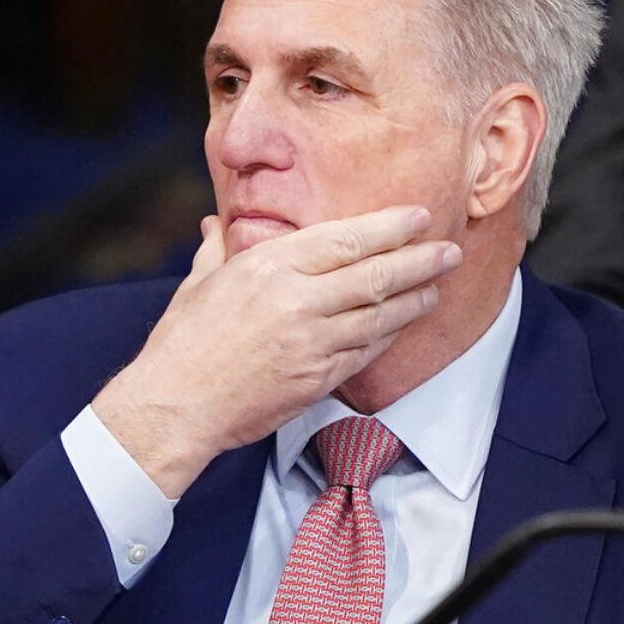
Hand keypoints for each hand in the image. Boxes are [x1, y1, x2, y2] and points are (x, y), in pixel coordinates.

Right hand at [90, 204, 461, 496]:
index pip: (346, 239)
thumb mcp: (199, 284)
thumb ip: (218, 250)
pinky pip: (364, 352)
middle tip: (448, 251)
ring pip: (379, 316)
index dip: (389, 228)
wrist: (175, 405)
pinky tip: (402, 324)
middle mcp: (297, 301)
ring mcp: (311, 343)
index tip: (418, 218)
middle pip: (375, 275)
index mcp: (270, 267)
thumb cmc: (182, 343)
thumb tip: (216, 225)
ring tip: (435, 286)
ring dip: (413, 299)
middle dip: (419, 261)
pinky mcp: (317, 379)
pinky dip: (388, 336)